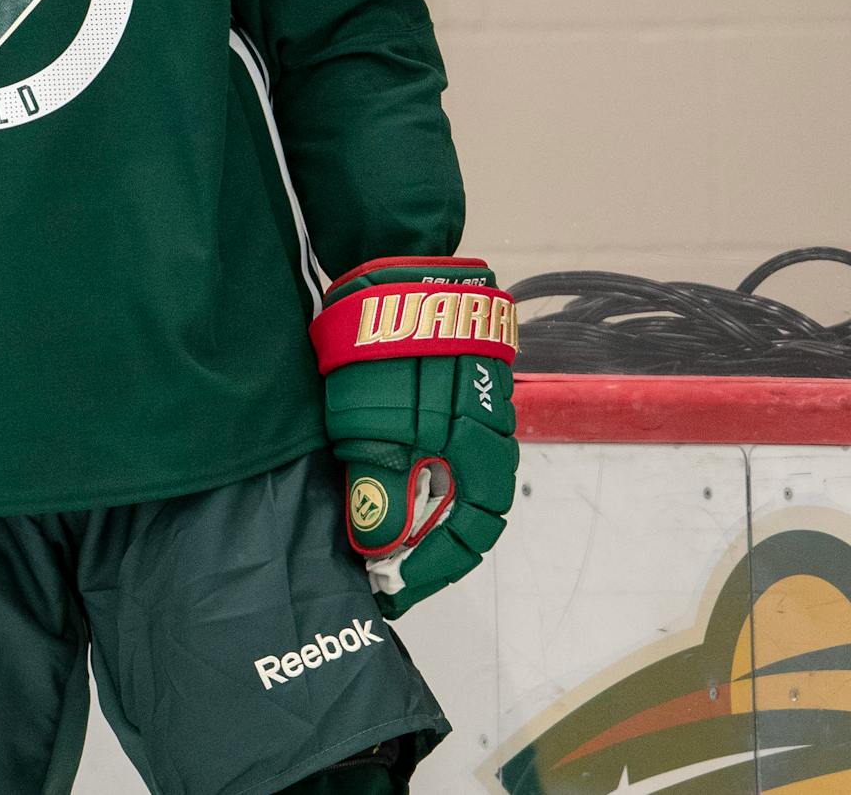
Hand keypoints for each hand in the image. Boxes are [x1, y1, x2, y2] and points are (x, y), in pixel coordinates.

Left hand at [312, 257, 519, 617]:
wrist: (398, 270)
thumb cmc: (384, 350)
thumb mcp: (370, 428)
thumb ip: (378, 490)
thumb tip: (379, 549)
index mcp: (478, 454)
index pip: (471, 535)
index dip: (433, 570)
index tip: (393, 590)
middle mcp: (489, 436)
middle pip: (470, 512)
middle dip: (428, 547)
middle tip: (383, 566)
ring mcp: (478, 407)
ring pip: (457, 479)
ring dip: (423, 510)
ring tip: (378, 529)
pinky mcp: (459, 385)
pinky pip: (447, 447)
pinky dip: (420, 474)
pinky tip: (387, 477)